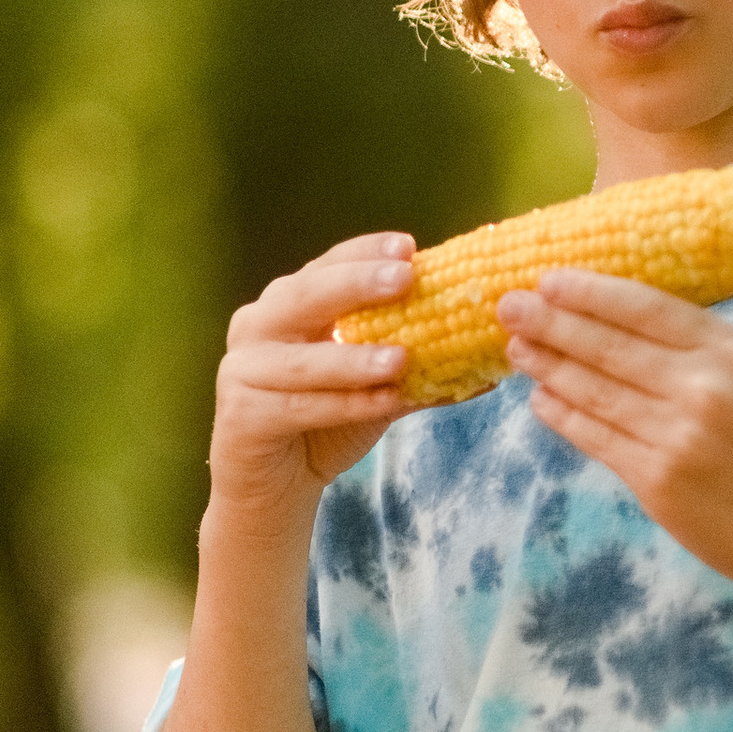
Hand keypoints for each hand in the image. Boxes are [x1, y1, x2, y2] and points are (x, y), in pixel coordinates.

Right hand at [206, 234, 415, 524]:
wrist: (277, 484)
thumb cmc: (327, 420)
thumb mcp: (377, 383)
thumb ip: (420, 361)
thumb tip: (491, 347)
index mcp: (287, 303)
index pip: (327, 265)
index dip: (366, 253)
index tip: (410, 247)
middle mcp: (257, 326)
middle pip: (305, 296)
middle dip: (356, 284)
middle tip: (405, 278)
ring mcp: (242, 370)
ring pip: (303, 361)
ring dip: (354, 358)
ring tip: (401, 357)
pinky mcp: (242, 416)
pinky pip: (300, 407)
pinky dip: (345, 405)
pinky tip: (384, 401)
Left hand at [499, 267, 732, 597]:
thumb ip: (697, 349)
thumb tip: (613, 319)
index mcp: (730, 351)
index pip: (645, 307)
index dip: (590, 292)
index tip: (548, 279)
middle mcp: (703, 387)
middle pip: (608, 345)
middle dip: (550, 322)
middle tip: (508, 305)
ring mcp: (677, 436)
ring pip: (593, 391)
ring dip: (547, 366)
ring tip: (517, 347)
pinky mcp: (657, 481)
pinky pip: (595, 438)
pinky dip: (562, 416)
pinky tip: (541, 400)